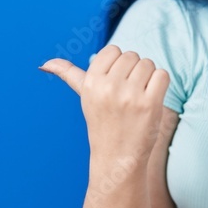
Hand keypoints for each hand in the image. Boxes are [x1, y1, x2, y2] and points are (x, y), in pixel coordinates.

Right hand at [39, 45, 170, 162]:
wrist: (117, 158)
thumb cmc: (102, 124)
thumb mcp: (84, 97)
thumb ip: (68, 75)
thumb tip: (45, 63)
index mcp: (91, 82)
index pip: (113, 50)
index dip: (118, 65)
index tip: (115, 84)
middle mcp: (108, 87)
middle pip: (132, 56)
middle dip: (133, 71)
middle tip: (128, 95)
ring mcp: (130, 95)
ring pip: (148, 64)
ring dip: (148, 77)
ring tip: (139, 98)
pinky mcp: (150, 104)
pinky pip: (162, 75)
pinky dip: (160, 84)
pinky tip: (151, 99)